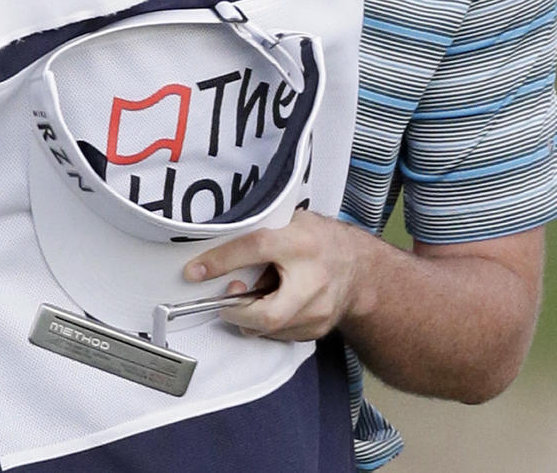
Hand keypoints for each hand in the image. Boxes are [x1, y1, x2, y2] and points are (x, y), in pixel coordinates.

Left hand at [182, 211, 365, 341]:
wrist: (361, 269)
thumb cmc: (319, 240)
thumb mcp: (292, 221)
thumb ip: (262, 230)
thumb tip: (217, 238)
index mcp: (302, 243)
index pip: (257, 248)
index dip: (222, 260)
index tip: (195, 271)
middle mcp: (313, 280)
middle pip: (267, 313)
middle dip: (237, 312)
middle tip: (224, 301)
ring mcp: (318, 311)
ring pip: (270, 328)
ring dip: (248, 318)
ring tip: (249, 297)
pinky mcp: (316, 330)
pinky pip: (279, 335)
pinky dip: (265, 324)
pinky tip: (269, 305)